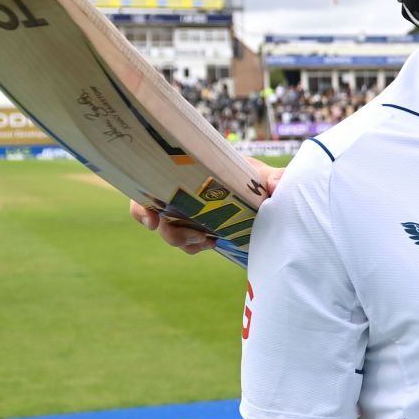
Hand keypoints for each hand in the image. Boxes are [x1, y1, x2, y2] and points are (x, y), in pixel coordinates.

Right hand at [129, 158, 281, 254]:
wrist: (269, 198)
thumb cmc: (262, 181)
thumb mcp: (264, 176)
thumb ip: (274, 178)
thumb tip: (275, 184)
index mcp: (191, 172)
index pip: (152, 183)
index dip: (143, 205)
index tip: (151, 221)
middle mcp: (184, 190)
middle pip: (154, 212)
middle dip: (169, 232)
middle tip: (197, 238)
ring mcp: (189, 210)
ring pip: (169, 230)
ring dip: (182, 240)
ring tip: (207, 240)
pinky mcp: (198, 227)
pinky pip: (184, 241)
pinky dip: (192, 246)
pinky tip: (210, 243)